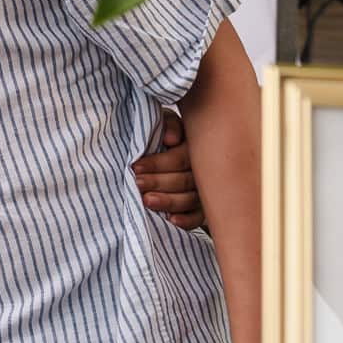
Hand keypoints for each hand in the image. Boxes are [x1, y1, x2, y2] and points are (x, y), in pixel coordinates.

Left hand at [133, 108, 203, 230]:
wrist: (178, 149)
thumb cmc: (166, 134)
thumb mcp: (165, 122)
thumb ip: (168, 125)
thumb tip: (171, 139)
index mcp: (196, 148)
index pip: (180, 158)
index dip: (158, 164)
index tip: (136, 167)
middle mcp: (205, 171)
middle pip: (185, 180)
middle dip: (159, 183)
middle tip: (138, 184)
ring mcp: (206, 191)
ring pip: (191, 199)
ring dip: (169, 201)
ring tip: (147, 201)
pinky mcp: (204, 208)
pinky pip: (199, 217)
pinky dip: (187, 221)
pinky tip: (172, 220)